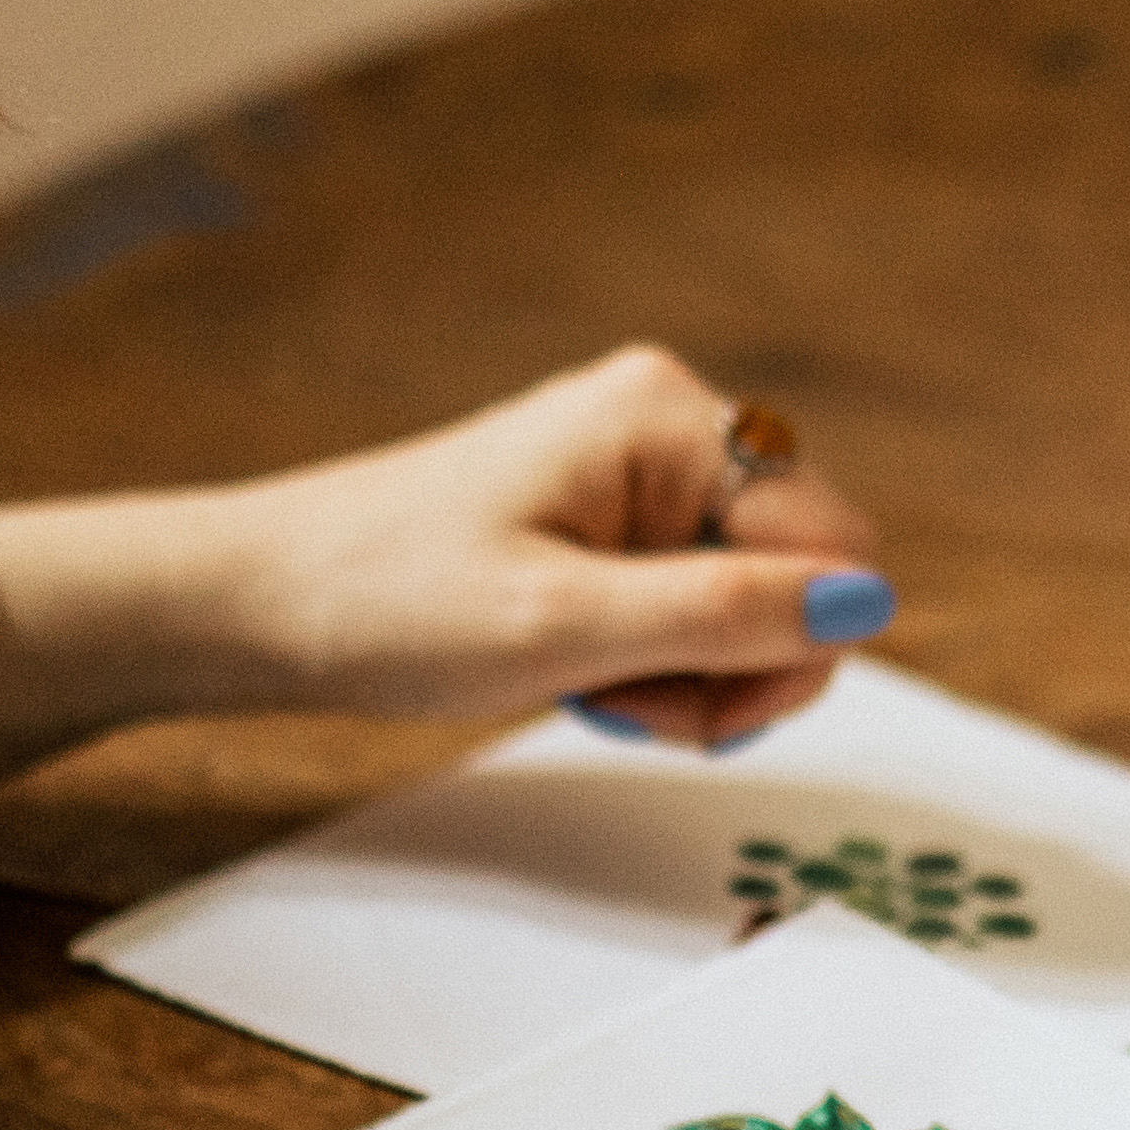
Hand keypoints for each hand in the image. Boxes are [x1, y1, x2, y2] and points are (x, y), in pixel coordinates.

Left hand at [0, 344, 888, 800]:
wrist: (257, 604)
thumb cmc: (388, 604)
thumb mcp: (566, 629)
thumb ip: (726, 616)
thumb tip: (871, 606)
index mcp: (664, 416)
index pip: (829, 545)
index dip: (789, 650)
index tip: (698, 712)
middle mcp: (666, 420)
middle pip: (796, 572)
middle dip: (730, 663)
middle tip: (622, 699)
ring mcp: (637, 466)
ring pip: (745, 600)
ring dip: (686, 672)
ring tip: (581, 684)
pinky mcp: (609, 514)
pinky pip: (689, 600)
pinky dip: (649, 658)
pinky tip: (576, 669)